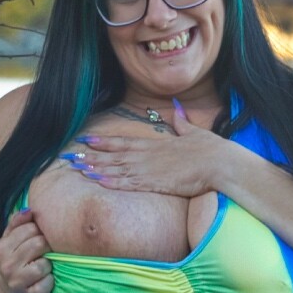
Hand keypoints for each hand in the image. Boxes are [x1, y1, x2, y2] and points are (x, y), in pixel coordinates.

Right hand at [0, 208, 52, 292]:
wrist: (6, 291)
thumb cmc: (13, 260)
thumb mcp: (10, 240)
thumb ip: (18, 222)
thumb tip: (30, 210)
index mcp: (2, 247)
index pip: (30, 229)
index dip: (39, 232)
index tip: (39, 238)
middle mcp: (7, 264)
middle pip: (39, 244)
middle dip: (46, 247)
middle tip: (44, 252)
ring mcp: (17, 281)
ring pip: (45, 264)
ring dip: (48, 265)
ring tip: (43, 267)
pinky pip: (48, 282)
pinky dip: (50, 281)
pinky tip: (44, 280)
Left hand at [74, 100, 237, 196]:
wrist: (220, 164)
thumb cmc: (211, 149)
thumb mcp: (194, 132)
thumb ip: (181, 122)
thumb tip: (176, 109)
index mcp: (155, 143)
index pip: (124, 142)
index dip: (104, 141)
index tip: (87, 139)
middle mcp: (148, 155)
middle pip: (114, 156)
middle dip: (93, 156)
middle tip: (73, 157)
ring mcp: (150, 169)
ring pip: (117, 170)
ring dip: (97, 170)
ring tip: (78, 169)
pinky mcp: (156, 184)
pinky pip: (129, 184)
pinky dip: (112, 183)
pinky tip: (99, 182)